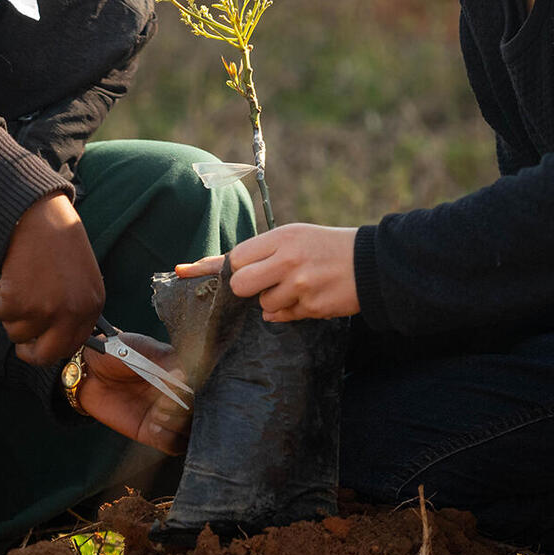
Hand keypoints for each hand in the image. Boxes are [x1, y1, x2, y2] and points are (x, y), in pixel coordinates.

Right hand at [0, 192, 104, 365]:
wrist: (37, 213)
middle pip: (45, 355)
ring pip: (16, 332)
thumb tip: (56, 339)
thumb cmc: (57, 241)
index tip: (38, 345)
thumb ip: (74, 310)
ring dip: (11, 312)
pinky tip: (10, 275)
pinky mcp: (18, 302)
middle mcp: (72, 313)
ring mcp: (45, 310)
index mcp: (92, 306)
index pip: (71, 346)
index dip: (50, 347)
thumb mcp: (81, 278)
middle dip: (28, 349)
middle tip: (19, 333)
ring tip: (21, 281)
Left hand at [76, 334, 191, 455]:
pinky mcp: (152, 432)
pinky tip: (153, 425)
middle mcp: (179, 398)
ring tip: (157, 415)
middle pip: (200, 414)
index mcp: (183, 374)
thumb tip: (184, 376)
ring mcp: (167, 416)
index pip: (203, 390)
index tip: (175, 389)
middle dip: (185, 411)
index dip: (193, 393)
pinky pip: (172, 444)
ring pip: (189, 433)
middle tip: (164, 403)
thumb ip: (164, 360)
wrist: (91, 369)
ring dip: (178, 426)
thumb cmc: (120, 352)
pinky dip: (168, 439)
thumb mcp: (142, 349)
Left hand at [175, 223, 359, 321]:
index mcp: (281, 238)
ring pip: (262, 305)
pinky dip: (287, 312)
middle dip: (243, 289)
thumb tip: (227, 269)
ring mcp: (300, 286)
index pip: (235, 257)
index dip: (213, 267)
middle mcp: (287, 260)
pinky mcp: (311, 307)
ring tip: (296, 287)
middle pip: (240, 285)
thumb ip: (263, 251)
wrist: (371, 264)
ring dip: (272, 301)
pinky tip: (305, 298)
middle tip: (260, 284)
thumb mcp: (295, 237)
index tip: (182, 271)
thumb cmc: (327, 247)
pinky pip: (282, 317)